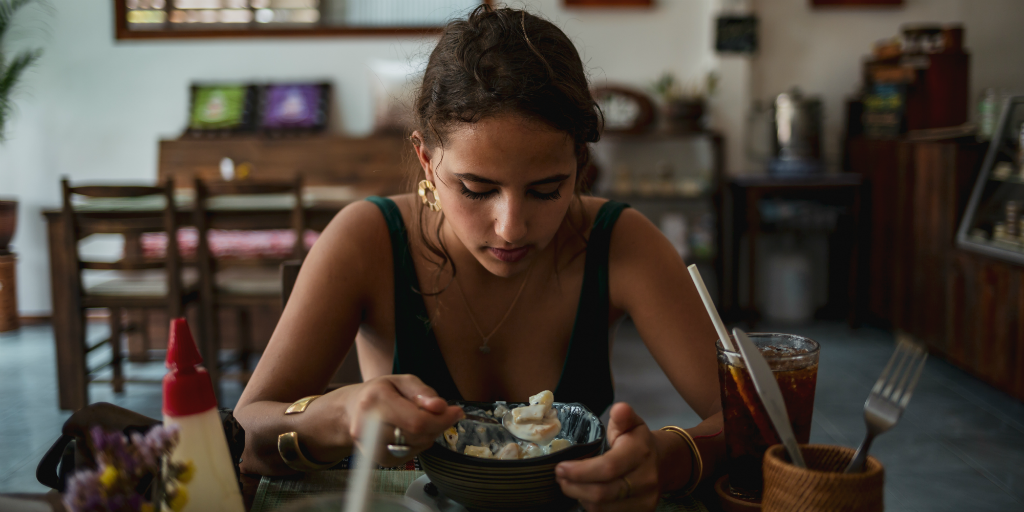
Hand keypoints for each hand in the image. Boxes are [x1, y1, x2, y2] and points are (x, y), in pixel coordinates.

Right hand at [306, 374, 464, 465]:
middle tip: (443, 414)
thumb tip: (440, 407)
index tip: (457, 412)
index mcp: (375, 401)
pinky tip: (411, 431)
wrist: (351, 412)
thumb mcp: (402, 381)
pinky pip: (411, 454)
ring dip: (428, 434)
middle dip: (437, 425)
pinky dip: (418, 443)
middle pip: (418, 435)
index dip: (442, 419)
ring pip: (417, 446)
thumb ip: (423, 392)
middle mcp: (368, 426)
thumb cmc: (380, 393)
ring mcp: (371, 447)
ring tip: (421, 419)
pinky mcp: (379, 459)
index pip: (417, 421)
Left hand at [555, 403, 659, 510]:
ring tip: (569, 485)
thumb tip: (619, 408)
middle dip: (574, 487)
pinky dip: (592, 507)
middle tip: (560, 478)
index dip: (581, 471)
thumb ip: (623, 416)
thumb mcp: (632, 423)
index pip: (608, 467)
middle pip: (603, 492)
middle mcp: (646, 479)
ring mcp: (645, 500)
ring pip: (603, 508)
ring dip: (580, 498)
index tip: (560, 468)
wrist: (662, 464)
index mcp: (641, 453)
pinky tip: (584, 495)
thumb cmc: (638, 442)